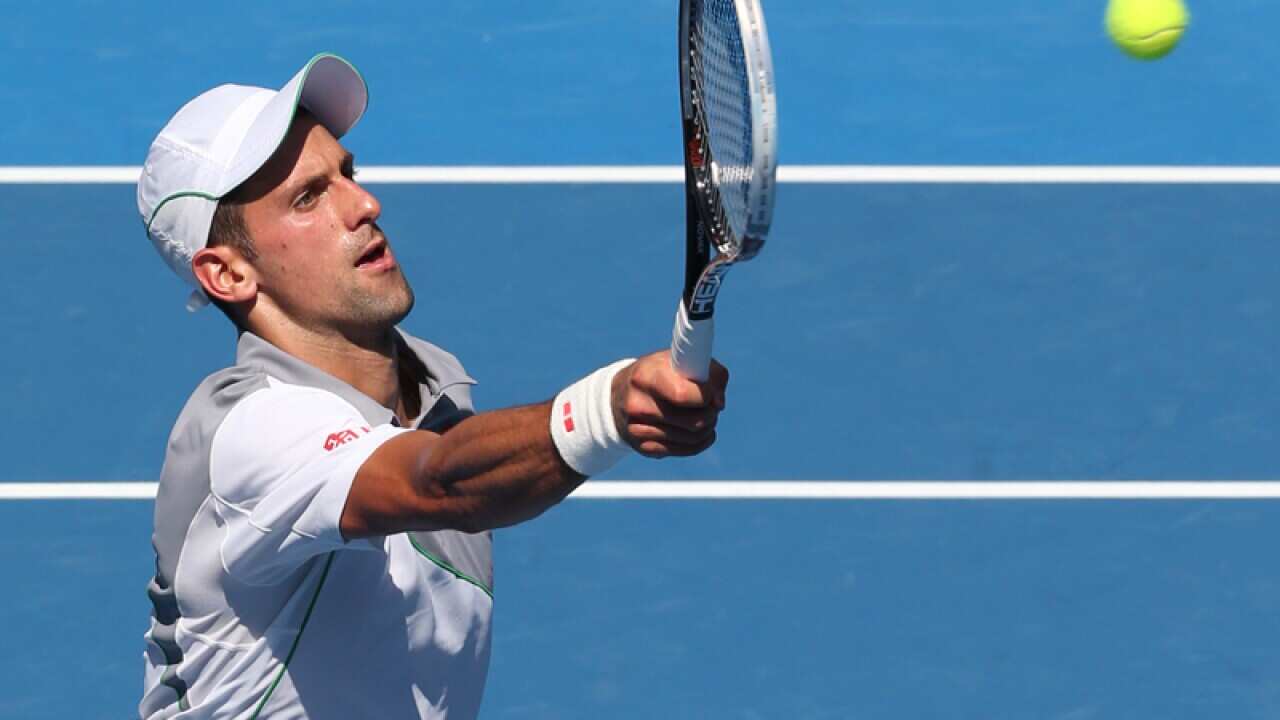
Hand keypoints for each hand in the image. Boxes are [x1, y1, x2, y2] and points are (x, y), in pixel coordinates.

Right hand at [610, 350, 728, 456]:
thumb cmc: (661, 373)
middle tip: (712, 406)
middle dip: (711, 414)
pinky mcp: (644, 447)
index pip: (683, 395)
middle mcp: (638, 404)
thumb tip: (719, 404)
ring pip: (693, 438)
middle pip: (694, 422)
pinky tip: (700, 431)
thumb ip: (710, 373)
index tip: (711, 392)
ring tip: (706, 416)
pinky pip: (686, 451)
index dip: (706, 395)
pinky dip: (700, 441)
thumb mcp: (681, 361)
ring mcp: (638, 429)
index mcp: (645, 375)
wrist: (620, 395)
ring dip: (708, 428)